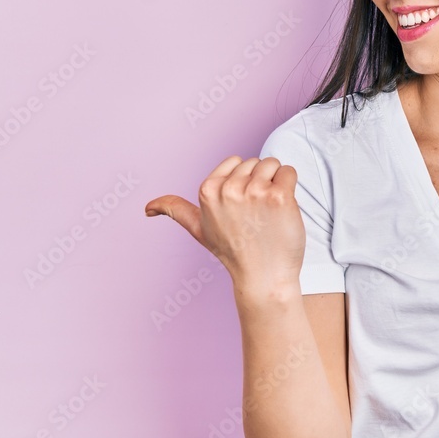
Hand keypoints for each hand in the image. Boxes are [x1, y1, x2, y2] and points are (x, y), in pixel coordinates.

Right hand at [144, 155, 305, 291]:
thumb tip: (147, 208)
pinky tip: (283, 208)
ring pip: (273, 164)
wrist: (264, 276)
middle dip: (261, 182)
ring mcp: (254, 192)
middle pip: (256, 162)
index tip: (242, 206)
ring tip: (270, 211)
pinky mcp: (279, 197)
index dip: (244, 181)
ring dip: (277, 183)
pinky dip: (291, 186)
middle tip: (257, 214)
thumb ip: (176, 211)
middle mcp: (228, 189)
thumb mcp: (199, 229)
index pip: (236, 161)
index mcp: (207, 190)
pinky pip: (289, 172)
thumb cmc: (234, 252)